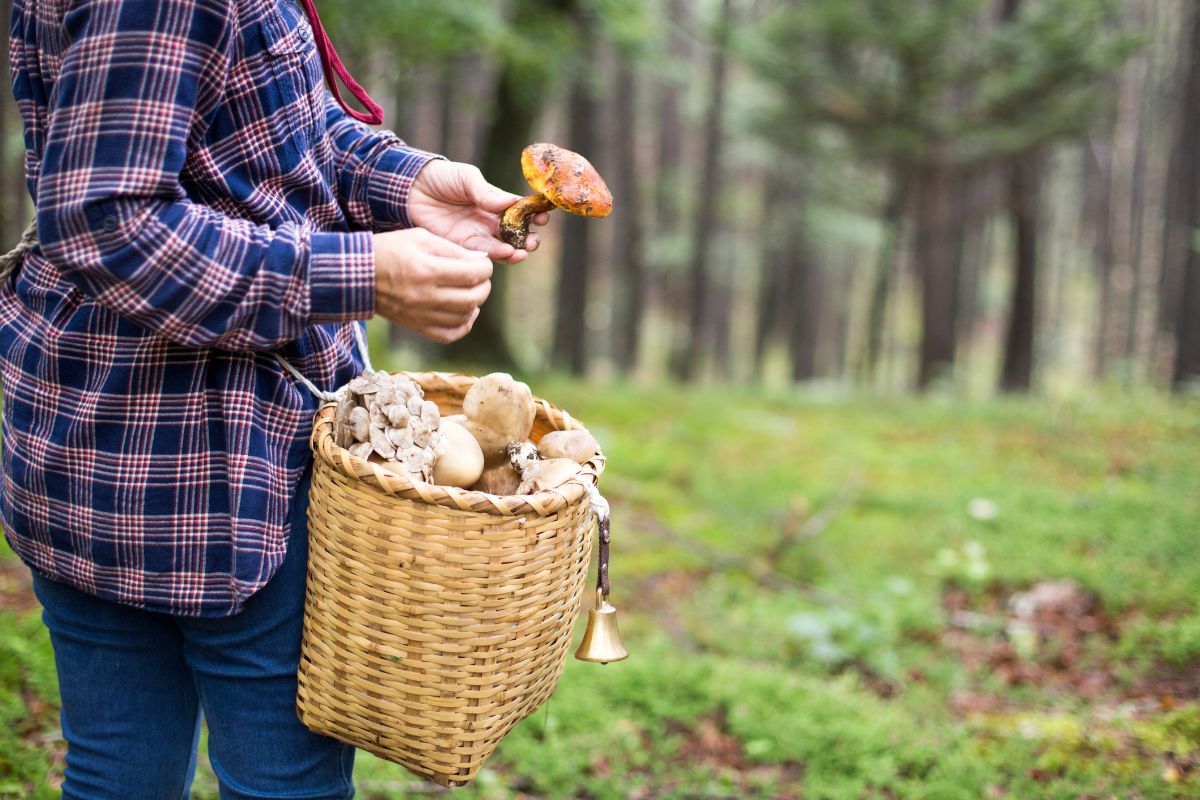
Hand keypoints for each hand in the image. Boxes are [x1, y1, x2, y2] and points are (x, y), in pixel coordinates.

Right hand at [372, 228, 492, 343]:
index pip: (472, 274)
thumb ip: (452, 249)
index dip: (485, 267)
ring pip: (464, 317)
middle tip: (480, 277)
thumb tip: (480, 260)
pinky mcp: (417, 326)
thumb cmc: (389, 250)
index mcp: (427, 270)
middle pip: (473, 298)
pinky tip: (464, 312)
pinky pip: (450, 334)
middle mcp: (425, 296)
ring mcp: (421, 315)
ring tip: (470, 291)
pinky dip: (463, 324)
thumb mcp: (420, 238)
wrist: (358, 275)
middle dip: (484, 286)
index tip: (482, 263)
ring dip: (475, 303)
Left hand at [408, 160, 548, 263]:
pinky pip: (482, 254)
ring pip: (502, 247)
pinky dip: (496, 256)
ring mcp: (476, 234)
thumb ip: (487, 192)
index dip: (534, 215)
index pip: (520, 211)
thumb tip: (512, 202)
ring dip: (515, 251)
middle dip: (527, 239)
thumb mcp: (467, 178)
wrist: (410, 188)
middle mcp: (489, 220)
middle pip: (515, 234)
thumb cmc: (441, 177)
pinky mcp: (462, 246)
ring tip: (521, 252)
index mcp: (495, 201)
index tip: (542, 217)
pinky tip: (505, 254)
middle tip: (532, 241)